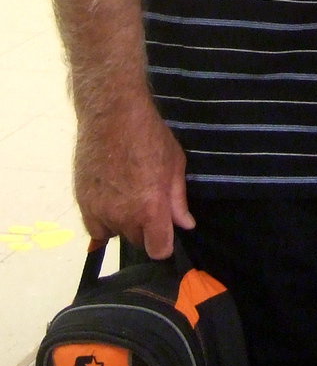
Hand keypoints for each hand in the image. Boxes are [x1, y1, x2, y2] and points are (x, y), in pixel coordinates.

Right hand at [74, 93, 194, 258]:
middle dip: (147, 229)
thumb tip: (186, 225)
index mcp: (150, 208)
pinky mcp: (82, 202)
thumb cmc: (150, 135)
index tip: (167, 231)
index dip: (165, 244)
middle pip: (138, 242)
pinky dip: (103, 221)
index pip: (158, 250)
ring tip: (129, 196)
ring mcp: (99, 210)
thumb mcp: (174, 163)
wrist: (112, 114)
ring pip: (116, 234)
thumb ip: (178, 199)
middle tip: (150, 202)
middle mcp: (123, 216)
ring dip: (124, 224)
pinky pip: (95, 228)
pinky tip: (112, 203)